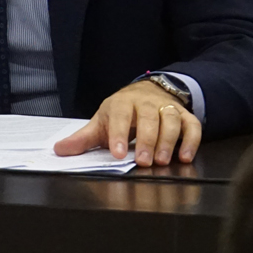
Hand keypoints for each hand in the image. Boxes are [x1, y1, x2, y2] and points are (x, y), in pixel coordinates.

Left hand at [53, 81, 201, 166]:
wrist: (147, 92)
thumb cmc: (122, 112)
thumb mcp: (101, 122)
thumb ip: (83, 139)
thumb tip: (60, 150)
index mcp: (121, 103)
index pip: (120, 116)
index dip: (119, 134)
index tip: (118, 153)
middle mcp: (145, 103)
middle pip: (148, 117)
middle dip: (147, 139)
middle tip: (145, 161)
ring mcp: (166, 108)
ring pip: (170, 120)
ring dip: (168, 141)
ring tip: (163, 161)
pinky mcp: (183, 115)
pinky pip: (192, 125)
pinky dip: (191, 140)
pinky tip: (186, 156)